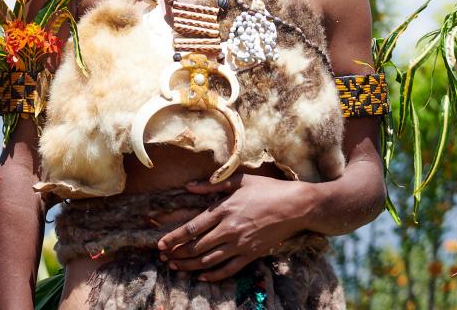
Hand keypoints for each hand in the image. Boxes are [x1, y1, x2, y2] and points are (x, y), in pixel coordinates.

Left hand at [157, 172, 314, 280]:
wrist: (295, 206)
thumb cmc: (268, 189)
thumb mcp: (241, 180)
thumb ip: (213, 184)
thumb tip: (189, 186)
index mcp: (225, 209)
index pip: (192, 227)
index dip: (174, 237)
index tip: (161, 244)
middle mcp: (230, 229)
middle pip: (197, 247)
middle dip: (178, 254)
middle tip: (165, 258)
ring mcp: (241, 244)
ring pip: (209, 260)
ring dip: (190, 266)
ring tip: (177, 268)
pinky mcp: (251, 254)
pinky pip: (228, 269)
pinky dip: (213, 275)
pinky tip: (202, 276)